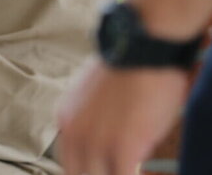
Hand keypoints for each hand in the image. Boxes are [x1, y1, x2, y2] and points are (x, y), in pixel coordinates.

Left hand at [56, 57, 190, 174]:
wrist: (142, 49)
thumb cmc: (128, 67)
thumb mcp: (94, 96)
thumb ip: (91, 120)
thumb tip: (106, 133)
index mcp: (65, 121)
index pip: (69, 164)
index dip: (88, 172)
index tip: (104, 170)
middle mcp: (73, 134)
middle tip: (119, 169)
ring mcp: (96, 143)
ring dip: (118, 174)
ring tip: (130, 169)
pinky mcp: (123, 147)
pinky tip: (146, 174)